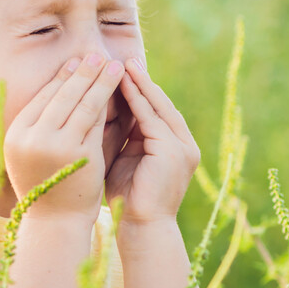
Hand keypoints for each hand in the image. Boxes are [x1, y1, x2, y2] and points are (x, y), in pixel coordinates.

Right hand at [4, 53, 124, 222]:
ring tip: (113, 64)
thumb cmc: (49, 185)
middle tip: (96, 53)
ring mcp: (55, 146)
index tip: (75, 62)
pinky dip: (107, 103)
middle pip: (61, 96)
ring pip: (81, 104)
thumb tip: (67, 84)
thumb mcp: (38, 152)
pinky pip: (95, 121)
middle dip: (82, 72)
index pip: (42, 98)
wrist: (56, 222)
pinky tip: (117, 89)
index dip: (61, 78)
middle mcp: (31, 137)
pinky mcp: (78, 154)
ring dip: (99, 81)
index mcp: (15, 134)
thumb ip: (50, 124)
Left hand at [105, 59, 199, 225]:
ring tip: (122, 64)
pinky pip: (151, 119)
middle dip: (142, 81)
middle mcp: (185, 145)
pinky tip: (122, 85)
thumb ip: (123, 136)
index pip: (156, 111)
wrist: (141, 229)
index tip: (121, 71)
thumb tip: (103, 109)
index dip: (140, 90)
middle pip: (161, 104)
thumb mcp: (125, 159)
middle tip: (124, 58)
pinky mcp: (173, 151)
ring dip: (139, 85)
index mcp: (176, 147)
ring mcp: (182, 147)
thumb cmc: (127, 199)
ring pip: (157, 107)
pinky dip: (136, 101)